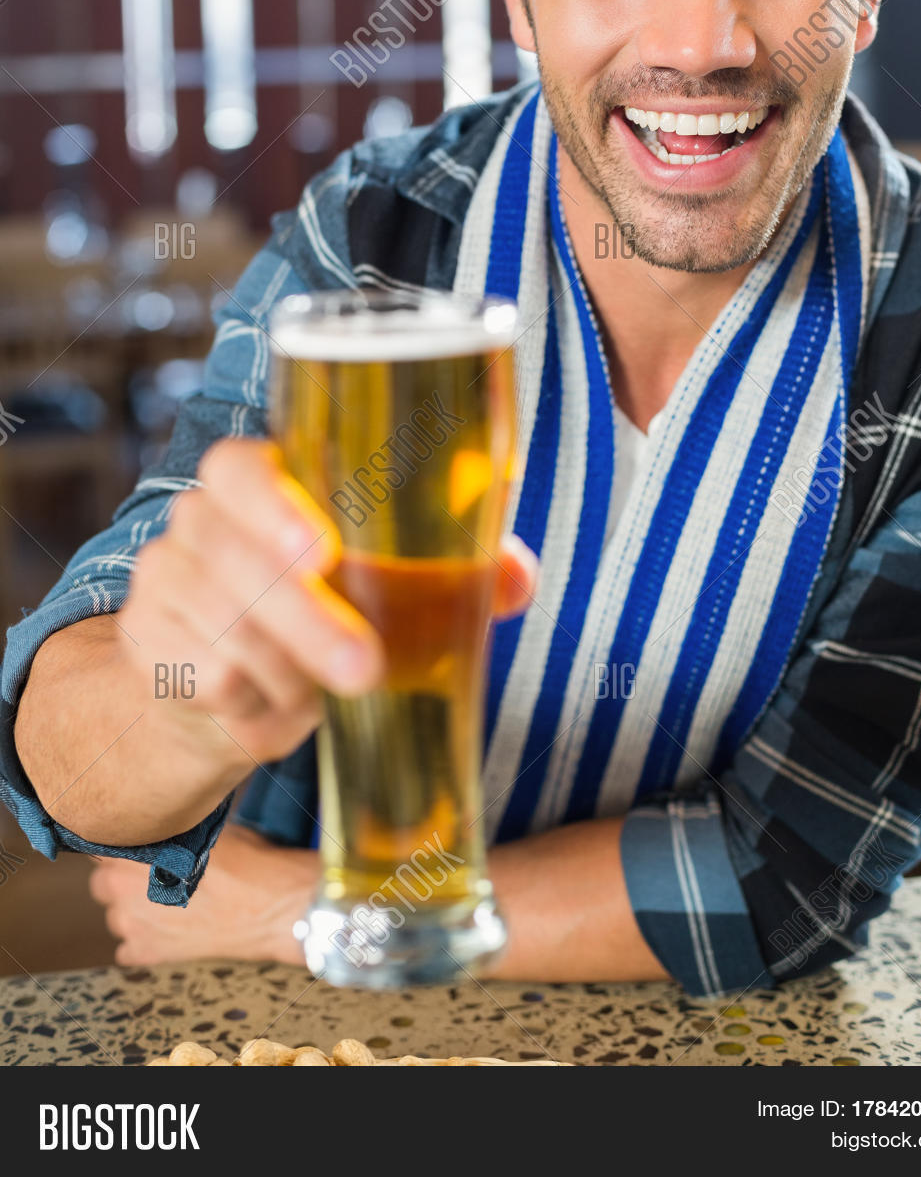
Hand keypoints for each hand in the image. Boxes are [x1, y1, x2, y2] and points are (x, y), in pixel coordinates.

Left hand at [88, 823, 317, 966]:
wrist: (269, 906)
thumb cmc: (243, 861)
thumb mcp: (203, 828)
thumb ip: (168, 829)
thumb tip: (159, 821)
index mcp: (131, 854)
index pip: (101, 846)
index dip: (121, 844)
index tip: (138, 847)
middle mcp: (120, 892)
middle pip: (102, 883)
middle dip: (122, 879)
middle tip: (157, 874)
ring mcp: (131, 927)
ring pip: (116, 916)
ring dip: (134, 910)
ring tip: (171, 903)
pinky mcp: (145, 954)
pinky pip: (127, 947)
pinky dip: (144, 941)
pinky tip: (171, 929)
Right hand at [117, 438, 536, 782]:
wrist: (217, 679)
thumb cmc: (319, 606)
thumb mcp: (379, 580)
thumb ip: (451, 570)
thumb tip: (515, 578)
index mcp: (253, 481)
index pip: (239, 469)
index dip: (274, 506)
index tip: (322, 552)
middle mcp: (197, 521)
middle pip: (236, 562)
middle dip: (307, 622)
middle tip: (366, 669)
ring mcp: (164, 583)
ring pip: (226, 633)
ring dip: (291, 673)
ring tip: (326, 691)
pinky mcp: (149, 647)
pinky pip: (210, 683)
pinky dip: (258, 707)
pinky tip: (277, 707)